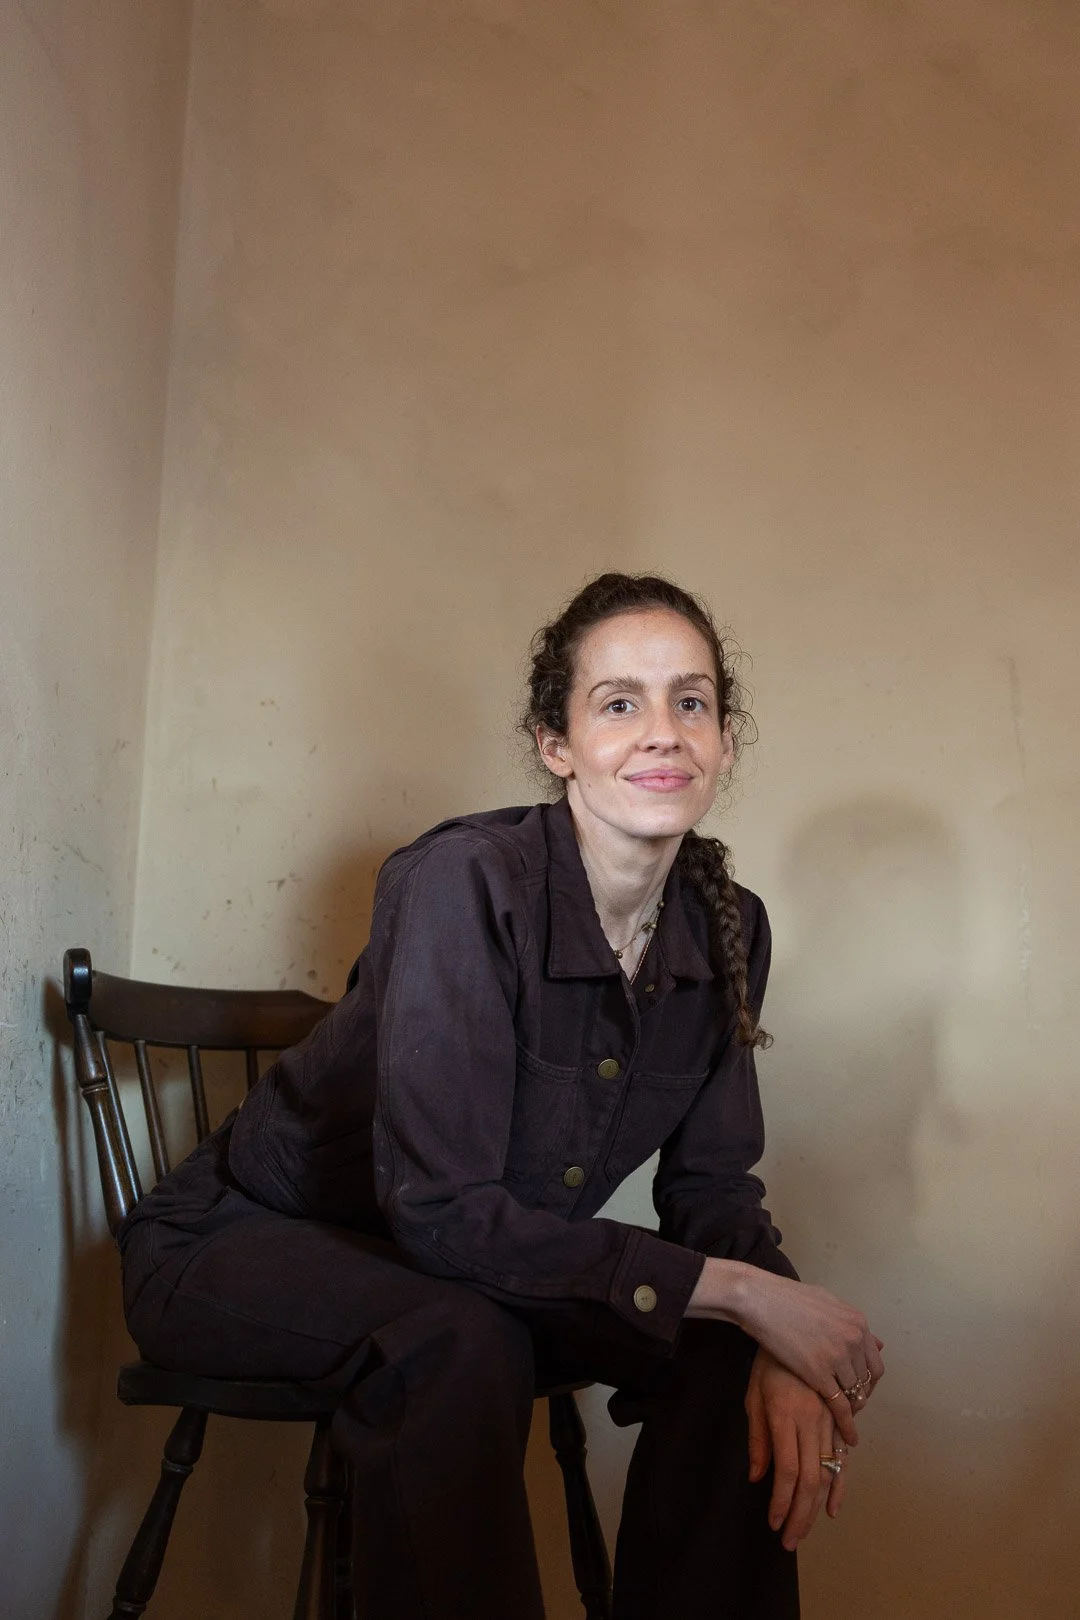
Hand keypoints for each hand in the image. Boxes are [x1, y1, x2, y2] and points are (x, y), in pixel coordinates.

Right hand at [688, 1260, 883, 1447]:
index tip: (858, 1391)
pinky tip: (845, 1435)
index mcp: (857, 1323)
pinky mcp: (819, 1374)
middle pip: (866, 1381)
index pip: (875, 1364)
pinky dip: (845, 1423)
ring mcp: (838, 1357)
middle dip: (859, 1396)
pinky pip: (840, 1405)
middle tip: (849, 1407)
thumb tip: (870, 1338)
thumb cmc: (788, 1298)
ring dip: (851, 1409)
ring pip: (855, 1394)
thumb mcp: (826, 1302)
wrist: (761, 1300)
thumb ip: (847, 1322)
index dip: (868, 1382)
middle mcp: (854, 1340)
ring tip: (845, 1421)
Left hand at [746, 1350, 849, 1551]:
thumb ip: (757, 1438)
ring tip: (806, 1530)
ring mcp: (829, 1418)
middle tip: (790, 1541)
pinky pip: (841, 1454)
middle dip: (800, 1515)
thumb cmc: (767, 1361)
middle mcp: (812, 1420)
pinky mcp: (838, 1414)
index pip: (788, 1471)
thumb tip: (757, 1477)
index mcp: (786, 1416)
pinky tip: (833, 1506)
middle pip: (810, 1478)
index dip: (783, 1503)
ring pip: (828, 1471)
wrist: (793, 1323)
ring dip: (817, 1505)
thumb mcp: (753, 1395)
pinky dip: (840, 1482)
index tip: (775, 1525)